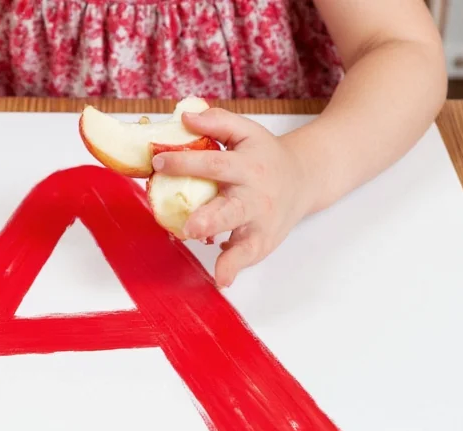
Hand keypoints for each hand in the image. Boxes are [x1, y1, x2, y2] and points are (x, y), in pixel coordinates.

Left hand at [151, 108, 313, 286]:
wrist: (305, 179)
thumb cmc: (265, 157)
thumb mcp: (247, 132)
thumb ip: (218, 122)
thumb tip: (185, 118)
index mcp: (247, 165)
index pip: (214, 163)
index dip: (185, 163)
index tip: (158, 163)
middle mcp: (255, 196)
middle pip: (232, 208)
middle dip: (211, 219)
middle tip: (190, 227)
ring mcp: (260, 222)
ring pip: (245, 240)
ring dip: (229, 254)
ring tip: (214, 265)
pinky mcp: (263, 242)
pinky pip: (248, 257)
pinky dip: (235, 268)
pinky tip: (222, 280)